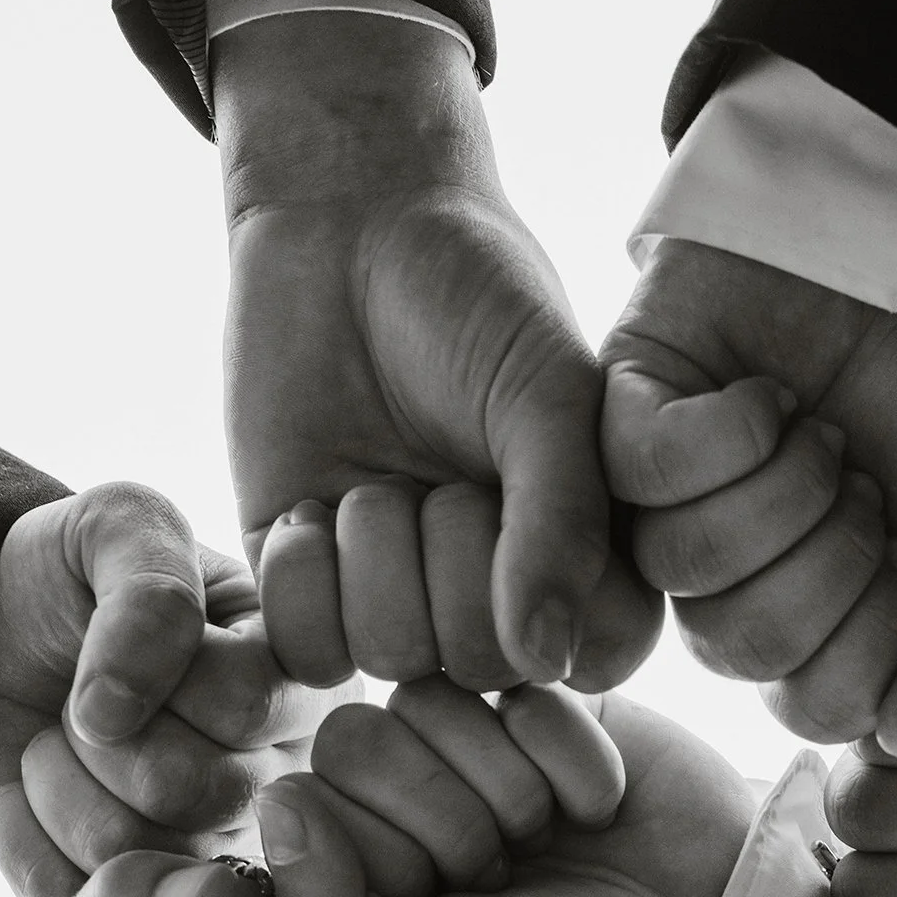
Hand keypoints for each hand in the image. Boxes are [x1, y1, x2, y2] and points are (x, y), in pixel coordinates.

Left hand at [0, 482, 350, 896]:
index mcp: (302, 682)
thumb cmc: (64, 581)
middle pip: (202, 792)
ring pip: (139, 856)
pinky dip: (19, 834)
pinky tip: (22, 792)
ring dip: (56, 782)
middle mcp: (281, 780)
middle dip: (101, 736)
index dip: (153, 671)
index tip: (111, 631)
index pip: (247, 702)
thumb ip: (149, 586)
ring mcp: (212, 853)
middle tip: (73, 700)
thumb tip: (116, 712)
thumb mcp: (112, 527)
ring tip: (50, 740)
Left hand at [214, 14, 658, 688]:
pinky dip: (305, 575)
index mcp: (581, 560)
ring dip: (378, 552)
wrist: (347, 229)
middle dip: (457, 555)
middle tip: (446, 470)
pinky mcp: (302, 583)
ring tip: (379, 476)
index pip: (594, 655)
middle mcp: (491, 597)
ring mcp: (394, 595)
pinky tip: (313, 506)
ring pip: (391, 656)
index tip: (536, 492)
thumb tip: (546, 660)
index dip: (560, 597)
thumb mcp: (548, 397)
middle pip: (481, 666)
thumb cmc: (474, 298)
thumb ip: (564, 522)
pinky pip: (305, 649)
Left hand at [253, 680, 755, 896]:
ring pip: (429, 698)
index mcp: (353, 863)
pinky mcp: (541, 695)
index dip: (384, 856)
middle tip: (509, 869)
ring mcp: (469, 737)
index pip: (304, 800)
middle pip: (355, 737)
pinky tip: (602, 805)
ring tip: (553, 835)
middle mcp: (397, 794)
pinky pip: (517, 683)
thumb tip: (274, 802)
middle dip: (447, 818)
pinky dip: (571, 759)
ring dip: (508, 784)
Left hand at [599, 239, 896, 755]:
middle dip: (834, 558)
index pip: (821, 706)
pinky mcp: (627, 419)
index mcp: (819, 633)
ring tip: (825, 436)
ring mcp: (670, 508)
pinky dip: (729, 433)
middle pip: (744, 647)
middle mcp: (733, 586)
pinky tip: (772, 400)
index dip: (880, 640)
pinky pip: (642, 473)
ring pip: (686, 561)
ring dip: (783, 490)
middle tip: (871, 484)